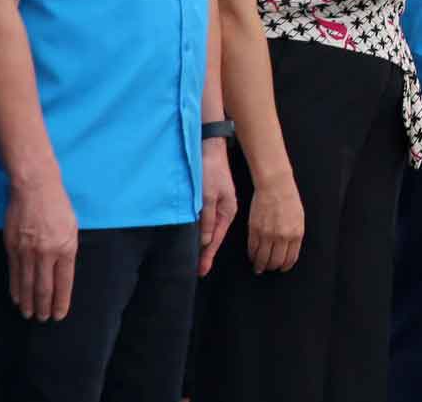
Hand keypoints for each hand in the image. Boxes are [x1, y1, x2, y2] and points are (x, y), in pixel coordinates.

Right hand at [4, 174, 78, 320]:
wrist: (35, 188)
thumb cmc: (58, 206)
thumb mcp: (72, 229)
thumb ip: (67, 251)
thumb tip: (62, 271)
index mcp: (66, 248)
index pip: (63, 283)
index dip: (61, 301)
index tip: (59, 315)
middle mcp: (46, 253)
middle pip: (44, 288)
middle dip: (44, 306)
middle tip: (43, 319)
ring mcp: (27, 251)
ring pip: (27, 284)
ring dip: (28, 302)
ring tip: (29, 315)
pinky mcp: (12, 247)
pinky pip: (14, 273)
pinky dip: (16, 288)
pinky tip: (17, 298)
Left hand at [198, 138, 237, 276]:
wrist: (209, 150)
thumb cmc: (208, 172)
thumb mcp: (206, 196)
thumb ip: (206, 219)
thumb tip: (205, 242)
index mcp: (227, 212)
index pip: (215, 240)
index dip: (208, 256)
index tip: (201, 271)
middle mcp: (224, 212)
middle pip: (213, 238)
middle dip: (206, 254)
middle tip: (197, 270)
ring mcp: (218, 206)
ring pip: (209, 231)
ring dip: (203, 244)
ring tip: (195, 259)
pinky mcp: (211, 201)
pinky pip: (206, 222)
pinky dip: (201, 232)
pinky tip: (196, 238)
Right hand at [246, 178, 304, 274]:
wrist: (275, 186)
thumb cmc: (289, 199)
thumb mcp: (299, 219)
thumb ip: (295, 235)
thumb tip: (289, 250)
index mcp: (296, 234)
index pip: (290, 258)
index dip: (285, 266)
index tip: (281, 269)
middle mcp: (283, 237)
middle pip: (276, 261)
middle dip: (272, 267)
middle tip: (268, 268)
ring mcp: (267, 234)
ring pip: (263, 259)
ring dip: (260, 266)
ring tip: (259, 267)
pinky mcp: (254, 230)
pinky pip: (252, 249)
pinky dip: (252, 256)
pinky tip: (253, 257)